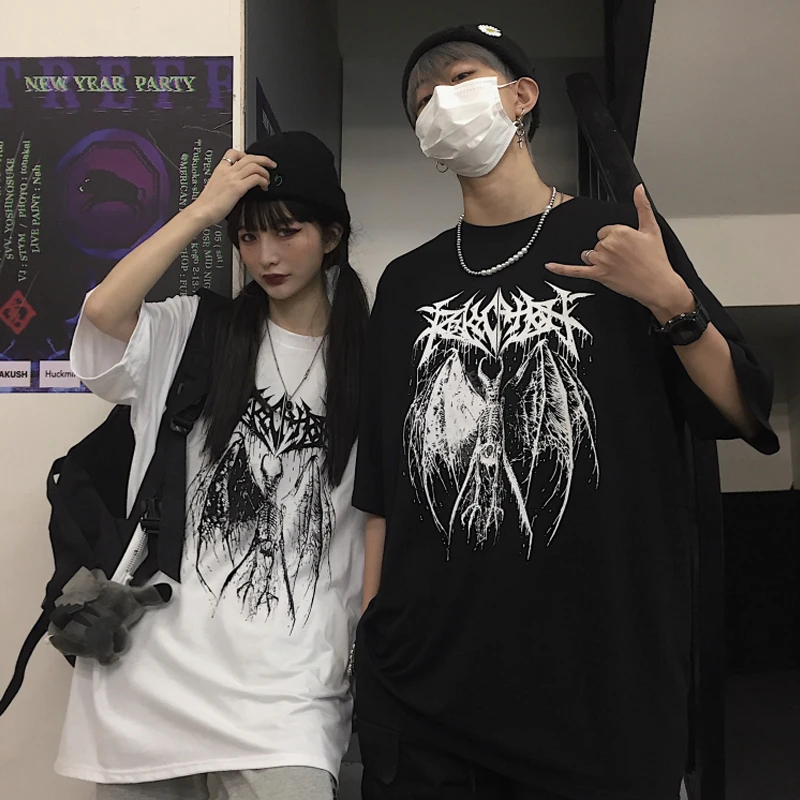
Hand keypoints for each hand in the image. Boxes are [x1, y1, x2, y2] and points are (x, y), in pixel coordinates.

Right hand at [190, 149, 275, 225]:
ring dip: (265, 172)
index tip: (254, 162)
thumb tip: (238, 184)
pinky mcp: (237, 188)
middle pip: (249, 157)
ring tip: (268, 179)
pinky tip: (264, 187)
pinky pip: (255, 178)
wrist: (201, 211)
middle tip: (271, 165)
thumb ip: (226, 182)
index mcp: (220, 169)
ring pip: (254, 165)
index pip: (234, 152)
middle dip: (263, 159)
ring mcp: (232, 178)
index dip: (247, 155)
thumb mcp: (216, 186)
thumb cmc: (207, 204)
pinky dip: (263, 181)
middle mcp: (227, 171)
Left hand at [545, 184, 692, 318]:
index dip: (616, 238)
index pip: (606, 230)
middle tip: (626, 258)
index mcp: (619, 231)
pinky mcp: (597, 275)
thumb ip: (643, 206)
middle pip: (598, 242)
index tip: (628, 246)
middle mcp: (607, 245)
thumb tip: (639, 188)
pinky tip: (549, 266)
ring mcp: (601, 260)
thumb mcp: (652, 228)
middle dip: (609, 249)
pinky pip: (575, 270)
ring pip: (590, 254)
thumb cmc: (656, 260)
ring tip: (618, 266)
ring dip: (599, 259)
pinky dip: (561, 269)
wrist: (657, 285)